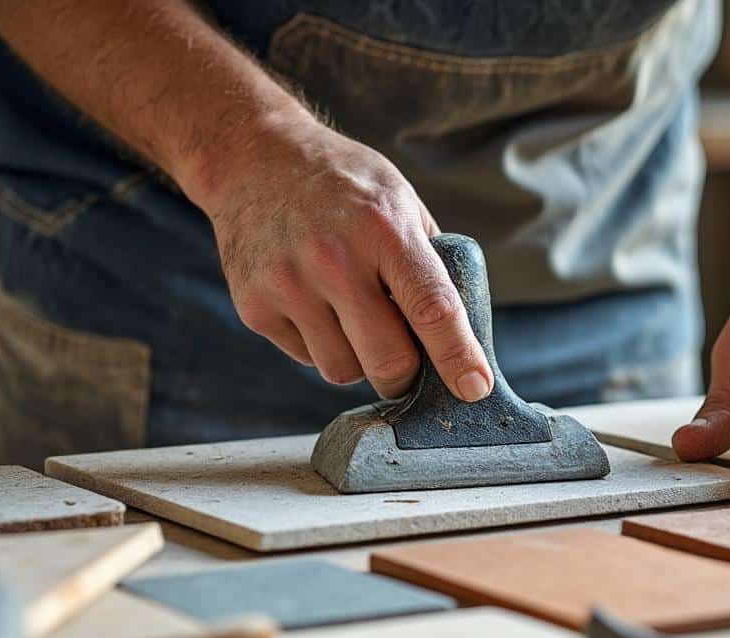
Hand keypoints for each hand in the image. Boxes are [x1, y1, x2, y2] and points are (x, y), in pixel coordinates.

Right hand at [188, 116, 492, 401]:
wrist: (255, 158)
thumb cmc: (342, 183)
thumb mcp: (399, 200)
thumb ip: (429, 262)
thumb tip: (459, 332)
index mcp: (383, 228)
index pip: (432, 308)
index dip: (458, 356)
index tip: (474, 387)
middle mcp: (334, 259)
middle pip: (387, 360)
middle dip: (406, 374)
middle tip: (408, 363)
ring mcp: (289, 284)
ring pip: (343, 370)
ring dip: (360, 359)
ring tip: (354, 316)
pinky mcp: (255, 306)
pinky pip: (306, 358)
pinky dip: (322, 344)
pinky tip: (318, 305)